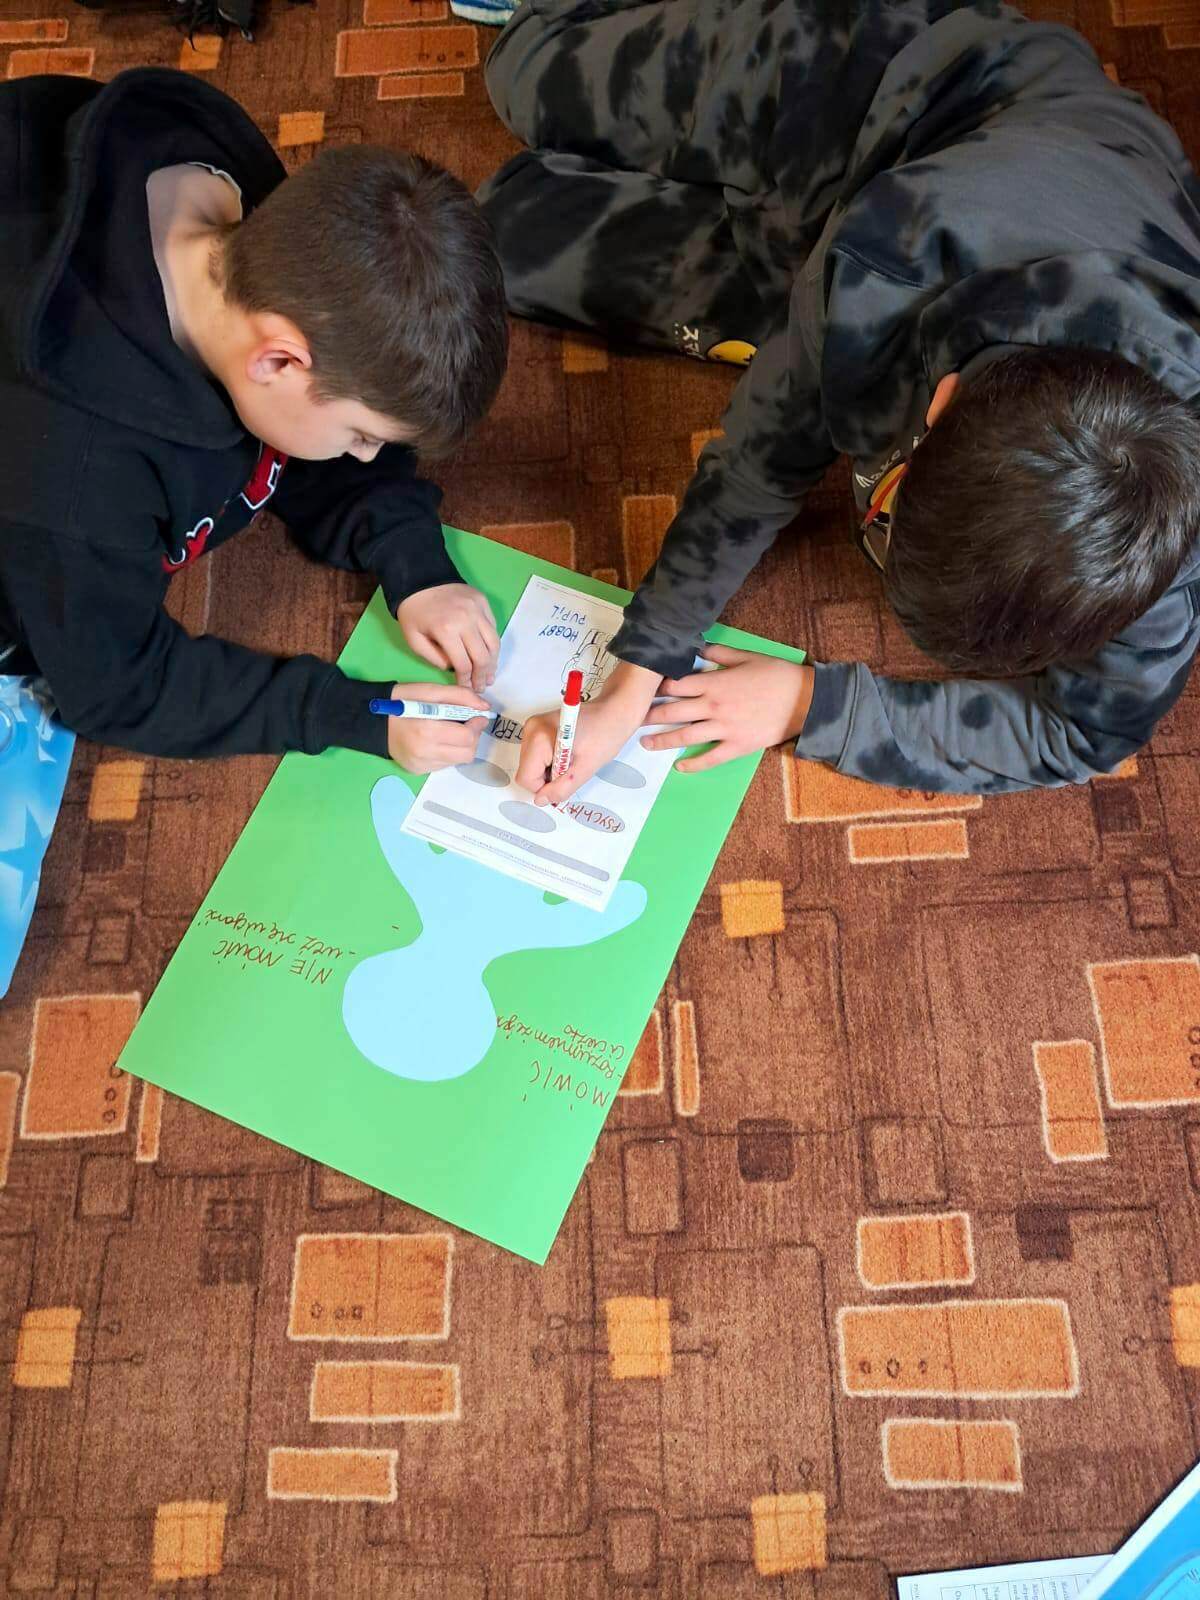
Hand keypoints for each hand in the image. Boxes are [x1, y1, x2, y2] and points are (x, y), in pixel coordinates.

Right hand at [385, 681, 491, 774]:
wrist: (370, 720)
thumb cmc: (400, 701)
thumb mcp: (429, 690)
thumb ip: (460, 696)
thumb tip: (485, 708)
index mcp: (427, 731)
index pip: (467, 738)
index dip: (477, 725)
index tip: (476, 715)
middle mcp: (424, 754)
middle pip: (467, 753)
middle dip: (472, 737)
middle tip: (466, 724)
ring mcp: (421, 765)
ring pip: (458, 761)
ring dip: (461, 746)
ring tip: (450, 731)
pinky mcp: (417, 771)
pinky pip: (444, 765)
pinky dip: (448, 752)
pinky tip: (437, 740)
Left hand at [396, 584, 498, 693]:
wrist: (420, 578)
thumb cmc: (414, 612)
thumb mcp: (414, 640)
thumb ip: (434, 659)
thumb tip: (455, 668)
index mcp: (446, 631)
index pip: (464, 664)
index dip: (467, 681)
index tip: (467, 688)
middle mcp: (466, 620)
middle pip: (483, 656)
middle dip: (483, 676)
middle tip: (482, 685)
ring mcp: (477, 609)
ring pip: (494, 643)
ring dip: (493, 661)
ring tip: (490, 673)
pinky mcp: (483, 601)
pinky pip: (493, 627)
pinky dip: (492, 642)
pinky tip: (488, 652)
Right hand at [515, 660, 661, 805]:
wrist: (614, 711)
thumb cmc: (605, 734)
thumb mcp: (586, 769)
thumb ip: (561, 788)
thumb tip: (541, 800)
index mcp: (539, 736)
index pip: (526, 778)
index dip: (545, 786)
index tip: (566, 777)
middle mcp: (530, 729)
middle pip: (527, 771)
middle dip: (548, 777)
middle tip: (573, 765)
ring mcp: (532, 727)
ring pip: (531, 765)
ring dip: (551, 769)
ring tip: (572, 757)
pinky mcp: (537, 728)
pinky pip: (536, 756)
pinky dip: (551, 761)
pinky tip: (568, 752)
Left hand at [641, 644, 813, 770]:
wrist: (805, 700)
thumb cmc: (777, 674)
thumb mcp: (747, 656)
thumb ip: (719, 653)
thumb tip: (697, 647)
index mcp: (715, 683)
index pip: (676, 685)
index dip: (656, 688)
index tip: (641, 690)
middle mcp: (714, 706)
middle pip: (673, 712)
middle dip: (650, 715)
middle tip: (632, 720)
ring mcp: (724, 729)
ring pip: (685, 736)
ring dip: (662, 740)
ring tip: (645, 743)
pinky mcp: (737, 746)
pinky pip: (710, 758)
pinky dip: (693, 764)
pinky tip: (679, 767)